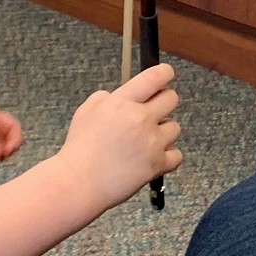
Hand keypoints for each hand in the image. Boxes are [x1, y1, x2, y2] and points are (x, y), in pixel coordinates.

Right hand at [55, 63, 181, 217]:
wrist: (78, 183)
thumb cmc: (80, 148)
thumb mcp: (87, 110)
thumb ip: (109, 97)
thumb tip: (127, 95)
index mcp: (122, 102)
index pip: (155, 77)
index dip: (165, 73)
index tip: (166, 75)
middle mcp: (140, 118)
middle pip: (172, 98)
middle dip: (163, 103)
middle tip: (151, 113)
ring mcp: (151, 142)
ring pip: (175, 127)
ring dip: (163, 132)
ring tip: (145, 142)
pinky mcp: (157, 164)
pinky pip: (177, 155)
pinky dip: (167, 157)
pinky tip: (152, 158)